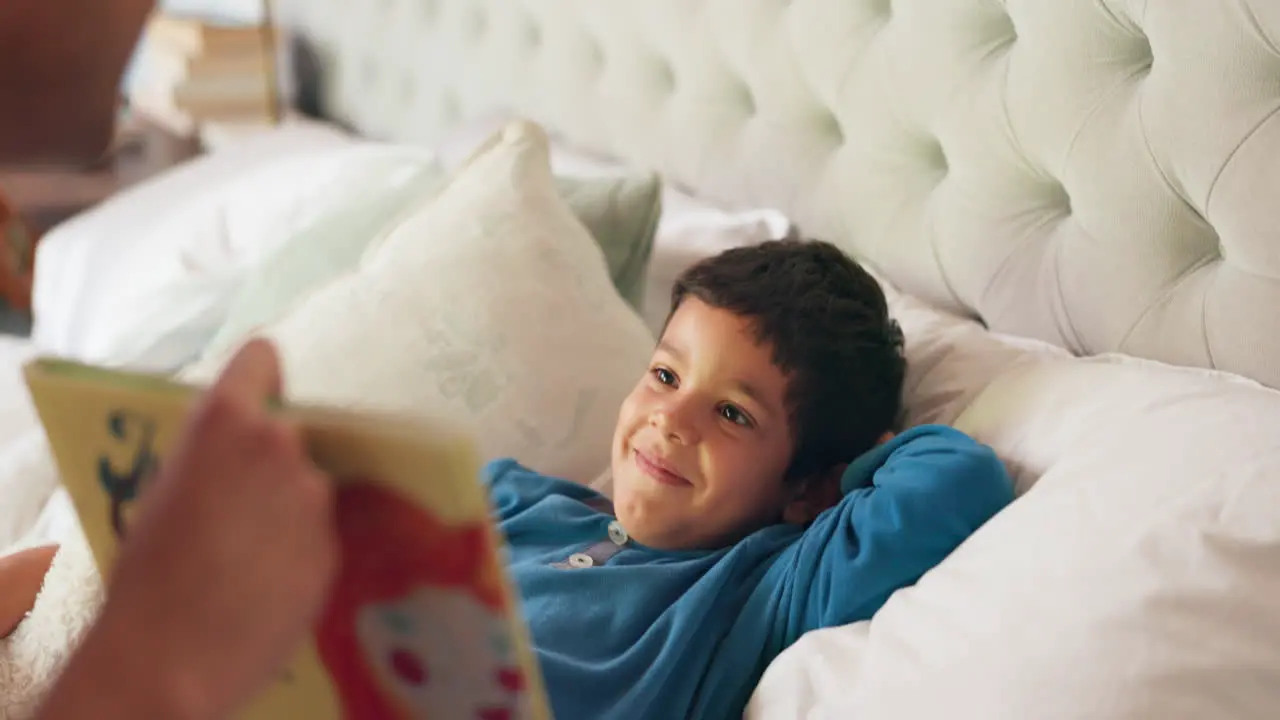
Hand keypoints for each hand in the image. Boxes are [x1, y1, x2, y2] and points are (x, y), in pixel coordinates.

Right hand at [45, 339, 337, 718]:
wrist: (174, 653)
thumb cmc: (147, 570)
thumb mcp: (162, 491)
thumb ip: (210, 458)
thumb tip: (229, 458)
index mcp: (228, 419)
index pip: (262, 358)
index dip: (258, 378)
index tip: (254, 398)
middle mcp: (283, 444)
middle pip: (288, 433)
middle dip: (269, 460)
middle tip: (237, 504)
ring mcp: (316, 495)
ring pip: (307, 488)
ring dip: (288, 509)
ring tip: (247, 556)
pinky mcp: (335, 544)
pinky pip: (316, 534)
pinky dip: (298, 550)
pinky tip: (265, 584)